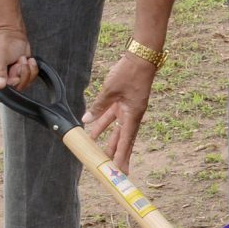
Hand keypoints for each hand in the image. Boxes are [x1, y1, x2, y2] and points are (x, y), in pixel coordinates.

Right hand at [0, 27, 36, 98]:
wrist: (14, 36)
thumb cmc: (1, 44)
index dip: (0, 89)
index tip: (6, 76)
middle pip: (6, 93)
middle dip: (16, 77)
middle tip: (15, 64)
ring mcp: (3, 82)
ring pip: (19, 87)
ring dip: (24, 72)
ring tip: (20, 60)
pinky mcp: (15, 79)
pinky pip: (28, 82)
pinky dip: (30, 71)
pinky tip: (26, 61)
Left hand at [83, 53, 157, 172]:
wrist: (141, 57)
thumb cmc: (130, 73)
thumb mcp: (111, 90)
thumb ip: (99, 107)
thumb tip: (87, 121)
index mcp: (133, 114)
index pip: (126, 140)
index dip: (122, 156)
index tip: (120, 170)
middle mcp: (132, 115)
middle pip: (124, 139)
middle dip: (118, 155)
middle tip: (114, 171)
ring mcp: (128, 109)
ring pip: (117, 130)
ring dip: (109, 141)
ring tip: (101, 155)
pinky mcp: (124, 102)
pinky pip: (113, 117)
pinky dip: (104, 125)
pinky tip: (94, 132)